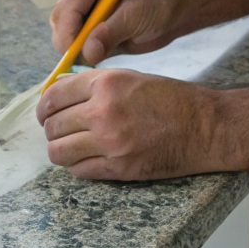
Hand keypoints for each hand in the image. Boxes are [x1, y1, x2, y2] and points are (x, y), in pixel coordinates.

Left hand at [34, 68, 230, 179]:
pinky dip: (76, 166)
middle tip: (58, 130)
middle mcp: (103, 112)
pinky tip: (84, 159)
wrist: (204, 126)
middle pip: (53, 125)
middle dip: (51, 129)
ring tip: (69, 147)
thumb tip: (61, 92)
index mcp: (105, 84)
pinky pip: (79, 170)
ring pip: (59, 151)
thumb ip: (95, 83)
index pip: (54, 96)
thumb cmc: (171, 99)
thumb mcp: (130, 77)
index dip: (44, 106)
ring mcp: (109, 142)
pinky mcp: (119, 168)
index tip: (44, 112)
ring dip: (59, 149)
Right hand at [50, 0, 187, 64]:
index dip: (68, 27)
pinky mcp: (95, 35)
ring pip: (66, 35)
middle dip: (66, 40)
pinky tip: (94, 65)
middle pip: (61, 20)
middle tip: (79, 60)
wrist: (177, 9)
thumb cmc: (159, 1)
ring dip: (72, 50)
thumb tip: (86, 53)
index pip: (70, 3)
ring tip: (91, 62)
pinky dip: (81, 58)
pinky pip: (79, 47)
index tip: (73, 49)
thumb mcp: (137, 13)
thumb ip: (111, 31)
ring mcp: (89, 17)